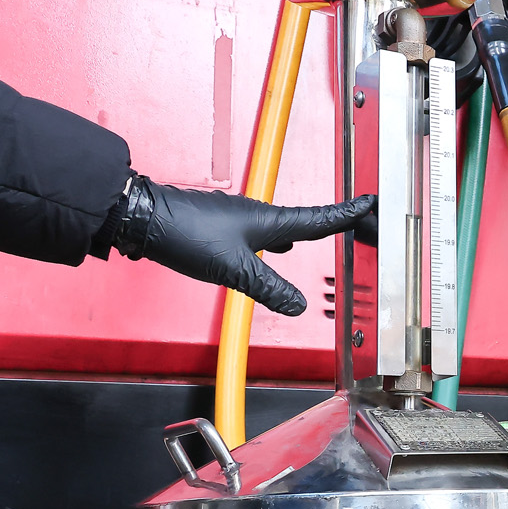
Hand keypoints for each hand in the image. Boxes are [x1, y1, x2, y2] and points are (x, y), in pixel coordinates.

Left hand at [115, 176, 374, 315]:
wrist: (140, 216)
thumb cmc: (186, 234)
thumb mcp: (235, 270)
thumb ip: (269, 289)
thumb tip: (297, 305)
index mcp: (269, 221)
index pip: (318, 219)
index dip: (345, 214)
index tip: (366, 203)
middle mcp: (256, 215)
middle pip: (299, 221)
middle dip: (322, 225)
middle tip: (344, 223)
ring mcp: (236, 217)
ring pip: (274, 228)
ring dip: (292, 235)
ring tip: (303, 242)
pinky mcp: (217, 224)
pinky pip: (254, 232)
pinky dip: (265, 241)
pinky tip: (258, 250)